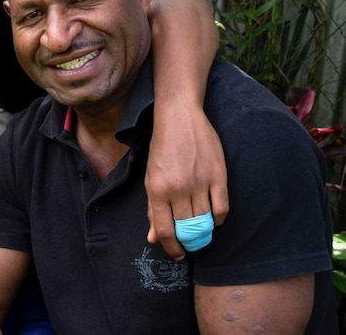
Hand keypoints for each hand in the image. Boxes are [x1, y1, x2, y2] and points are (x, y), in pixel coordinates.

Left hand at [145, 104, 227, 259]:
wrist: (179, 119)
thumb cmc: (162, 149)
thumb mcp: (150, 178)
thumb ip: (153, 209)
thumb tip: (153, 238)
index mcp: (157, 190)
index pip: (164, 230)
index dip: (170, 247)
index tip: (176, 254)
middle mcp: (178, 189)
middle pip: (186, 229)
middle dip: (188, 243)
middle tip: (190, 246)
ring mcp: (200, 183)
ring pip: (205, 221)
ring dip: (203, 232)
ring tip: (201, 233)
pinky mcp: (218, 176)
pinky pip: (222, 208)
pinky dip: (218, 219)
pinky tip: (213, 219)